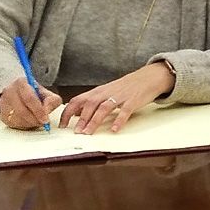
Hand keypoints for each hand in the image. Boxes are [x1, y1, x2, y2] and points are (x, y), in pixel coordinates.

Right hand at [0, 77, 62, 129]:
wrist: (24, 95)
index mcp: (21, 82)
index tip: (45, 119)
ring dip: (29, 123)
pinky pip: (12, 123)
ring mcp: (3, 102)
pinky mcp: (2, 114)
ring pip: (16, 118)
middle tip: (42, 122)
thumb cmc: (35, 94)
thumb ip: (52, 100)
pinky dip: (23, 125)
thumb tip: (46, 109)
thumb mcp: (48, 94)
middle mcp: (9, 91)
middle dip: (34, 119)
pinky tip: (29, 121)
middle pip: (22, 110)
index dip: (38, 110)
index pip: (29, 98)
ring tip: (37, 121)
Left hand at [60, 62, 175, 133]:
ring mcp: (120, 96)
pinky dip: (119, 120)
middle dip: (81, 119)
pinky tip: (115, 129)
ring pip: (104, 108)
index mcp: (98, 92)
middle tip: (76, 132)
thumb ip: (90, 102)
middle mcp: (106, 93)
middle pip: (90, 104)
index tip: (62, 125)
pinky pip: (125, 111)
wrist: (147, 77)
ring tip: (89, 132)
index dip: (68, 112)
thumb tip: (74, 114)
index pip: (77, 100)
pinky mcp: (133, 100)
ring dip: (94, 121)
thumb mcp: (105, 92)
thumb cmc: (125, 87)